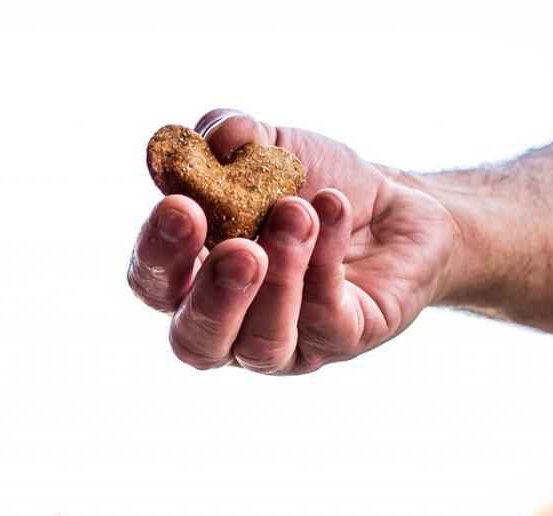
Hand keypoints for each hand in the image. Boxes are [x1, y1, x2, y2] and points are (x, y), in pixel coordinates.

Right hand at [127, 110, 458, 374]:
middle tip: (239, 249)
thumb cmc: (315, 187)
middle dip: (213, 297)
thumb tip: (218, 136)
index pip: (154, 284)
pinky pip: (325, 318)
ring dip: (280, 276)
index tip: (179, 208)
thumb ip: (231, 134)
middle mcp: (230, 326)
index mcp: (193, 281)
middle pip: (195, 342)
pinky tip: (332, 209)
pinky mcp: (341, 340)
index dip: (158, 255)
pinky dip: (326, 260)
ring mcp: (285, 345)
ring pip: (263, 341)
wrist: (398, 204)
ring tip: (297, 212)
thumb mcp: (267, 148)